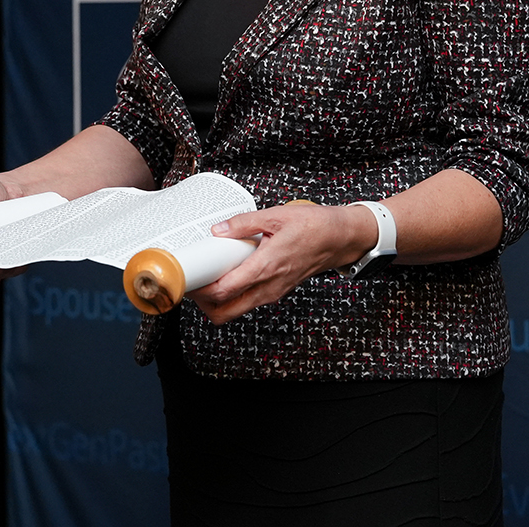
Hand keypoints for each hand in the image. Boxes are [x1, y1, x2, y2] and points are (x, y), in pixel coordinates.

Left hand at [187, 203, 377, 323]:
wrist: (341, 239)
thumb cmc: (315, 227)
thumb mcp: (276, 216)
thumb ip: (244, 223)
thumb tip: (219, 229)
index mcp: (265, 268)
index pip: (223, 291)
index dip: (200, 290)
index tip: (187, 279)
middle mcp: (268, 287)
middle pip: (225, 312)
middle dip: (203, 303)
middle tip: (193, 282)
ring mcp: (273, 293)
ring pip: (236, 309)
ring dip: (218, 300)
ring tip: (209, 276)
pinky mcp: (276, 291)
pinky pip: (248, 301)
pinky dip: (233, 294)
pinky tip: (230, 273)